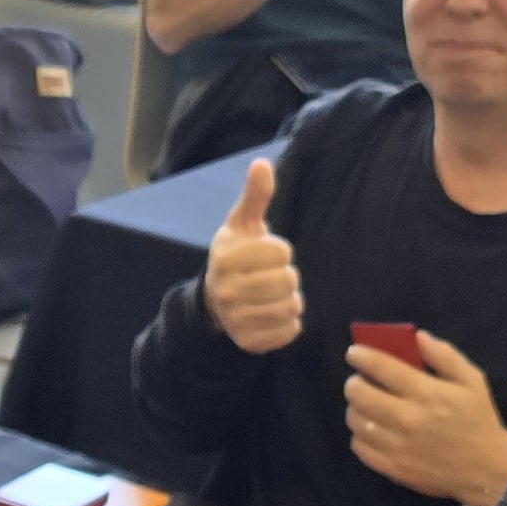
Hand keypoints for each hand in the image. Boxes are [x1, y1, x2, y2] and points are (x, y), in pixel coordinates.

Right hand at [206, 159, 303, 352]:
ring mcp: (236, 320)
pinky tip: (273, 314)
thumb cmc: (236, 255)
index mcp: (225, 258)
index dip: (279, 251)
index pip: (281, 252)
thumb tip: (262, 163)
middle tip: (270, 277)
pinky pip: (290, 331)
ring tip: (273, 295)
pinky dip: (289, 323)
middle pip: (289, 280)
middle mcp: (226, 291)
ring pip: (292, 306)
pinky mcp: (249, 342)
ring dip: (290, 299)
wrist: (214, 301)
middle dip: (286, 276)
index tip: (264, 255)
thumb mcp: (242, 224)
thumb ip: (255, 196)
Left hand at [346, 334, 506, 505]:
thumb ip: (445, 356)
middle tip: (360, 381)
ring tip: (366, 405)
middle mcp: (407, 419)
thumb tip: (418, 336)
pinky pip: (359, 447)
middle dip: (354, 382)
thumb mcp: (472, 381)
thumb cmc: (478, 420)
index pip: (381, 368)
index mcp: (426, 393)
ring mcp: (397, 446)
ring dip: (355, 408)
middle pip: (359, 394)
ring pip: (355, 420)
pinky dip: (360, 435)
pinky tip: (372, 430)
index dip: (361, 356)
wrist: (487, 469)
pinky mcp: (392, 468)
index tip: (354, 353)